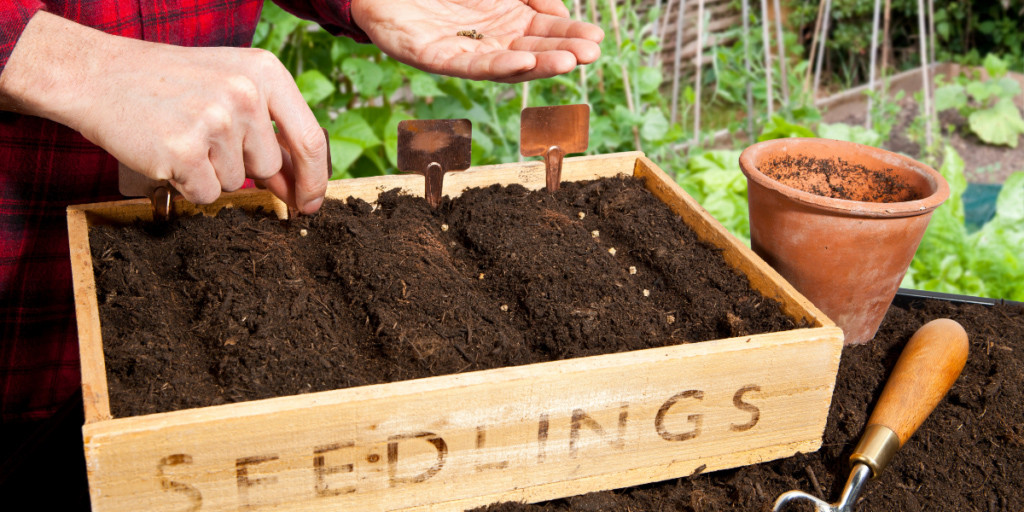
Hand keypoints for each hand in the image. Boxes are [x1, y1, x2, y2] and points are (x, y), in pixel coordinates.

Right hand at [0, 11, 327, 213]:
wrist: (99, 75)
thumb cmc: (171, 84)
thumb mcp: (231, 86)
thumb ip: (269, 131)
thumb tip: (300, 187)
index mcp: (266, 72)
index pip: (310, 139)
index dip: (315, 179)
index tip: (312, 202)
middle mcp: (246, 93)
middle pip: (268, 165)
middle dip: (243, 168)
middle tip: (205, 140)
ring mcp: (216, 122)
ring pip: (235, 182)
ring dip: (210, 172)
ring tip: (182, 136)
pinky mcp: (185, 150)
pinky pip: (205, 194)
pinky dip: (187, 184)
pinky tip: (168, 153)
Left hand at [351, 0, 603, 82]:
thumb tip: (558, 10)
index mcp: (501, 17)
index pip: (543, 31)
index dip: (569, 35)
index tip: (597, 39)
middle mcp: (485, 38)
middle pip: (530, 49)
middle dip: (561, 51)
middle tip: (591, 54)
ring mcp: (460, 49)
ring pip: (505, 63)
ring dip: (537, 64)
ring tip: (566, 62)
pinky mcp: (430, 56)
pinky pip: (468, 64)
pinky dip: (497, 65)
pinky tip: (523, 61)